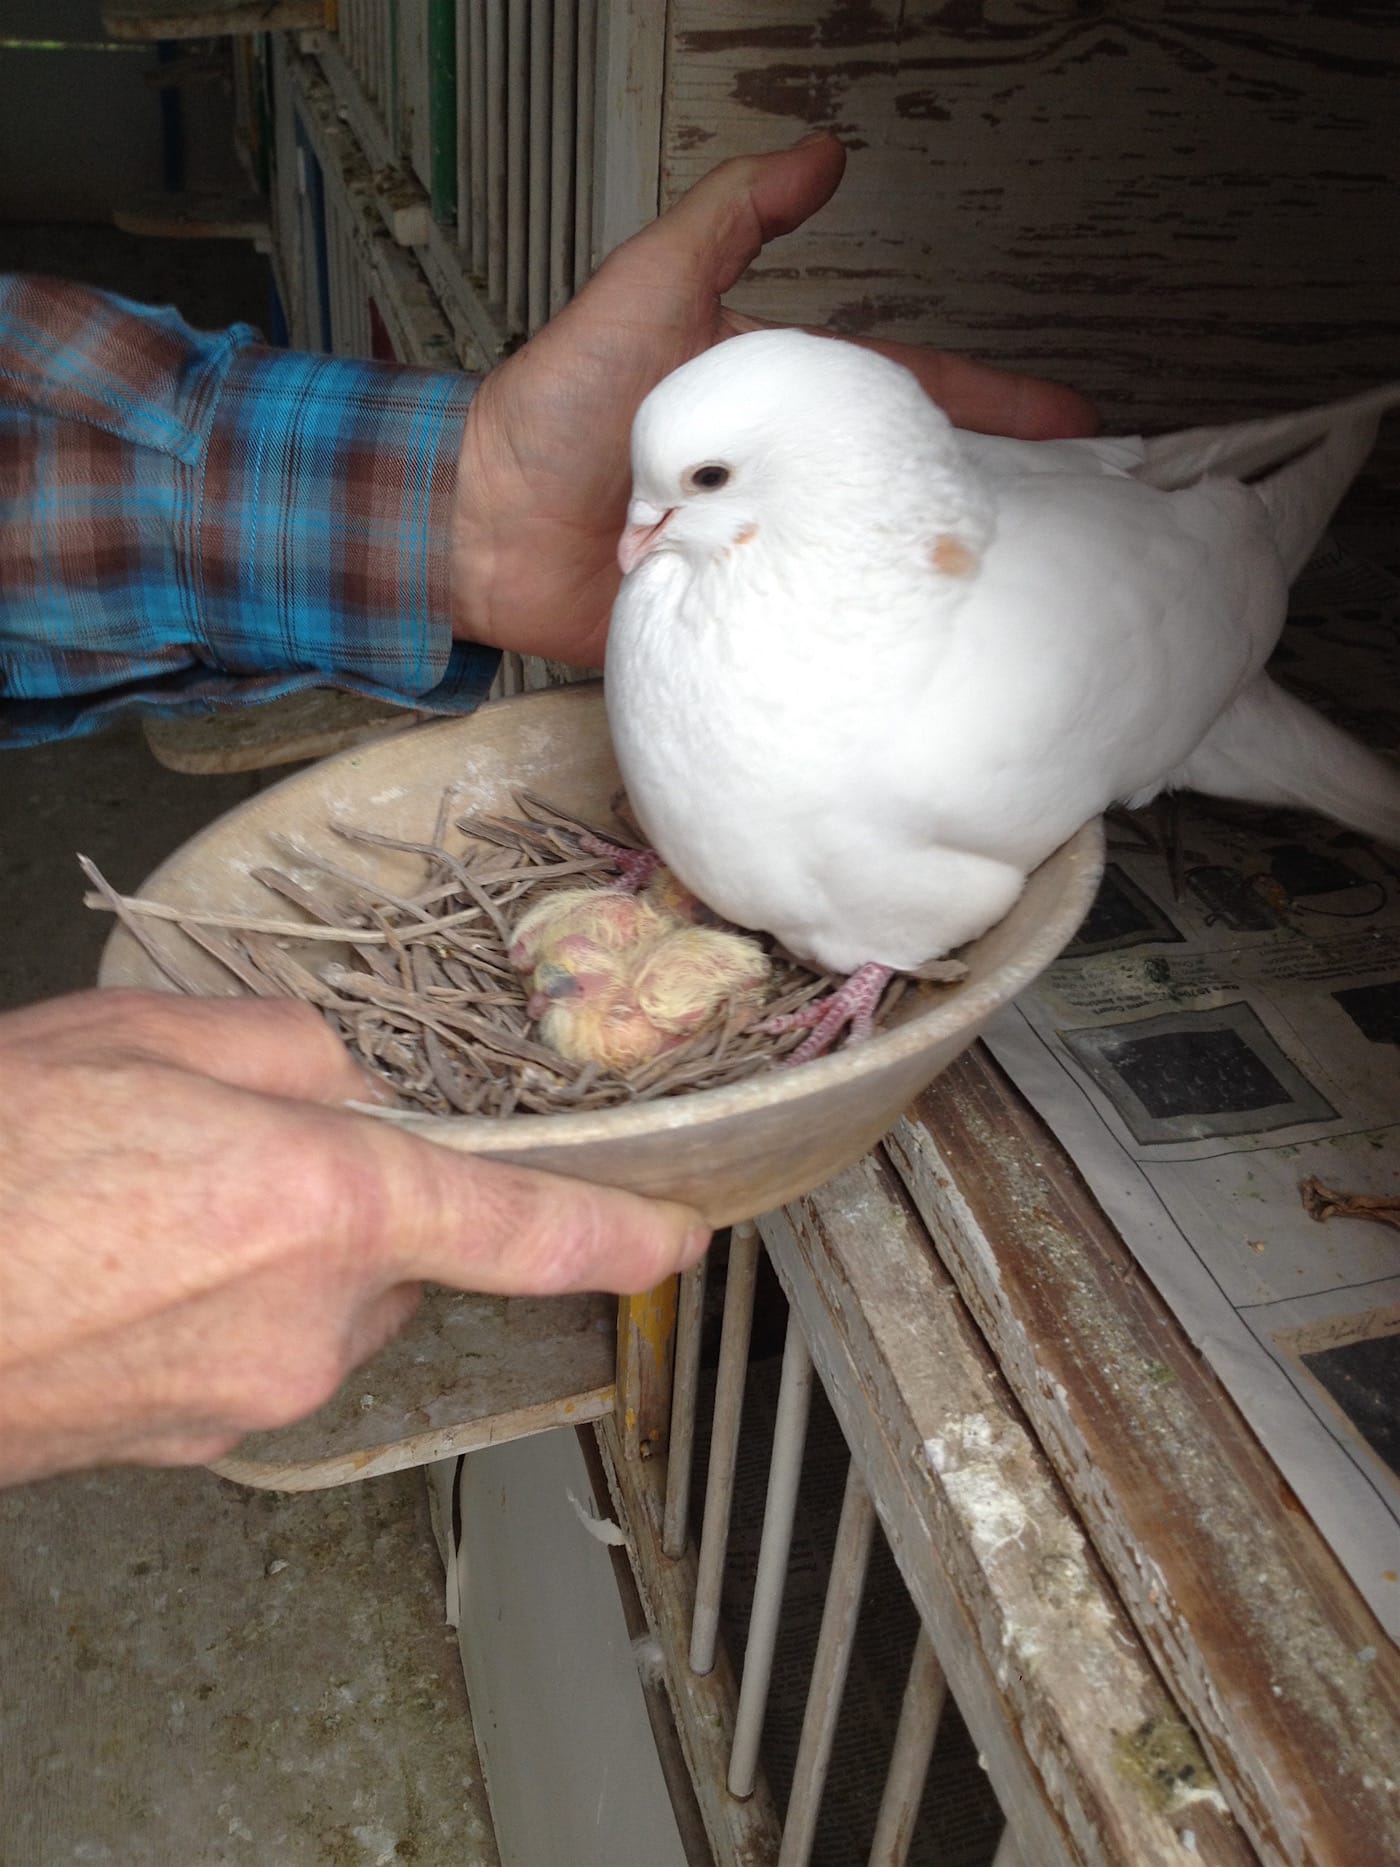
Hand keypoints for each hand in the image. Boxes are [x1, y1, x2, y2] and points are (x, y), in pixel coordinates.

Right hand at [0, 990, 706, 1484]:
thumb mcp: (147, 1038)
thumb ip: (289, 1052)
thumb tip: (344, 1083)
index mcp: (326, 1204)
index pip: (524, 1227)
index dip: (616, 1234)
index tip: (678, 1240)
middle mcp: (311, 1321)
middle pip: (405, 1253)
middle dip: (359, 1198)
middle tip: (240, 1146)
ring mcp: (250, 1398)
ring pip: (329, 1304)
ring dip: (283, 1251)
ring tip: (152, 1203)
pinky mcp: (191, 1444)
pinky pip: (260, 1351)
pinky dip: (228, 1302)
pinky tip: (133, 1259)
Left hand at [453, 133, 1097, 664]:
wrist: (482, 517)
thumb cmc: (556, 402)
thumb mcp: (649, 286)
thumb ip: (731, 221)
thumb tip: (819, 153)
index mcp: (782, 414)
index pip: (908, 401)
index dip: (994, 406)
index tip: (1075, 422)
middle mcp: (785, 492)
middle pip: (907, 496)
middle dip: (993, 509)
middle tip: (1084, 532)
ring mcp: (766, 563)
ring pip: (871, 573)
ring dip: (940, 585)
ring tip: (1033, 605)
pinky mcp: (736, 628)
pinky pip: (809, 639)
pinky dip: (860, 648)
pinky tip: (925, 661)